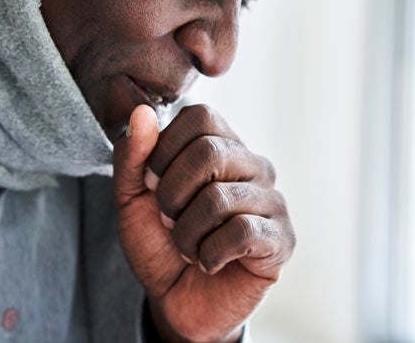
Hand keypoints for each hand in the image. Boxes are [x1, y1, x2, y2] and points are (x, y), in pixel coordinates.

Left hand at [112, 104, 294, 341]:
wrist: (177, 302)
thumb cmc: (160, 245)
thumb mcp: (132, 199)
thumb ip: (132, 156)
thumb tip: (142, 113)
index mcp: (222, 146)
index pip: (200, 116)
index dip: (164, 150)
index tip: (154, 184)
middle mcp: (253, 166)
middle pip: (209, 152)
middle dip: (172, 195)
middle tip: (170, 220)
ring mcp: (272, 201)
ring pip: (219, 198)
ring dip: (186, 234)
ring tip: (189, 248)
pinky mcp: (282, 239)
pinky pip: (242, 232)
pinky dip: (210, 254)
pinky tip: (210, 262)